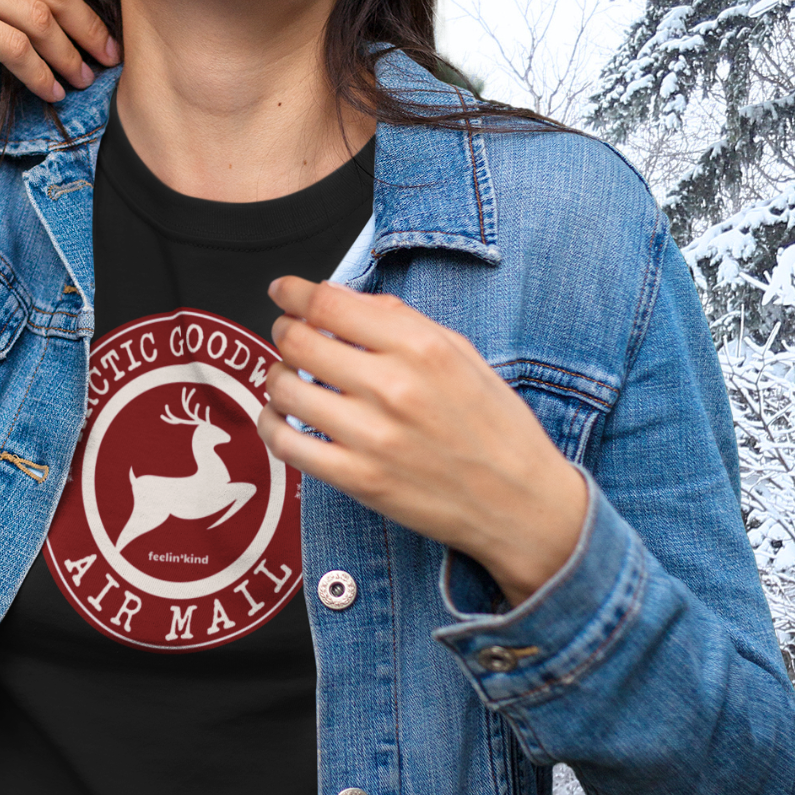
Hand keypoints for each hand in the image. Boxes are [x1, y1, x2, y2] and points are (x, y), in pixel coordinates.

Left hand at [257, 278, 588, 606]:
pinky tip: (281, 418)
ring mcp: (372, 436)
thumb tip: (341, 297)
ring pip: (285, 389)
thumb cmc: (495, 425)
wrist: (521, 503)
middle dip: (284, 330)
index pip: (329, 303)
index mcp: (421, 346)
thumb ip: (400, 320)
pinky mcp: (358, 480)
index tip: (283, 291)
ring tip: (289, 378)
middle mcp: (393, 387)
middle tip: (287, 333)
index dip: (294, 292)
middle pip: (299, 341)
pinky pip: (287, 444)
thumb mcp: (461, 352)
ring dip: (277, 376)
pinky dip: (272, 424)